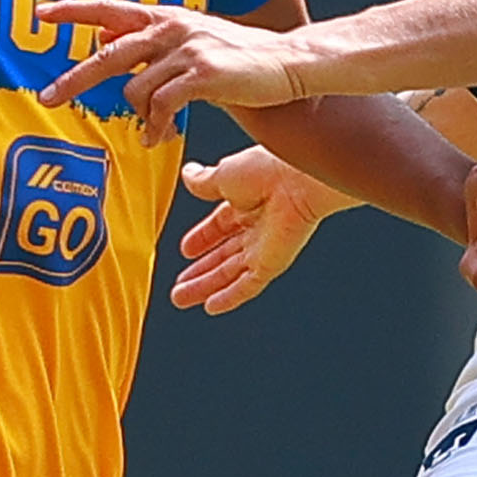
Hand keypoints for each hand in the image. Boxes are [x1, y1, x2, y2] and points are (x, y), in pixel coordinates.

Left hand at [42, 1, 307, 138]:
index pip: (111, 8)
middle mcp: (172, 27)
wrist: (288, 63)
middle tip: (48, 99)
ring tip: (150, 131)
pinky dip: (154, 127)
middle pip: (109, 52)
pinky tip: (157, 138)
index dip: (75, 10)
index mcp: (166, 17)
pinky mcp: (203, 74)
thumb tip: (103, 39)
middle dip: (75, 79)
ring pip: (136, 89)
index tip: (42, 13)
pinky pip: (161, 106)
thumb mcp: (189, 40)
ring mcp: (187, 49)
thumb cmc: (239, 57)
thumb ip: (148, 42)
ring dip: (138, 116)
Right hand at [172, 148, 343, 313]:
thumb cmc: (268, 169)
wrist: (297, 181)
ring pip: (230, 273)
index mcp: (245, 201)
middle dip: (199, 271)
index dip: (201, 239)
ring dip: (205, 287)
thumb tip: (188, 174)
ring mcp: (264, 248)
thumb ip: (204, 182)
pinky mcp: (271, 264)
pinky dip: (229, 297)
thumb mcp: (224, 174)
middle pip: (222, 256)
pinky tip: (211, 307)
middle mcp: (256, 227)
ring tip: (181, 299)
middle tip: (179, 285)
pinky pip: (248, 286)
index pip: (220, 226)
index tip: (185, 250)